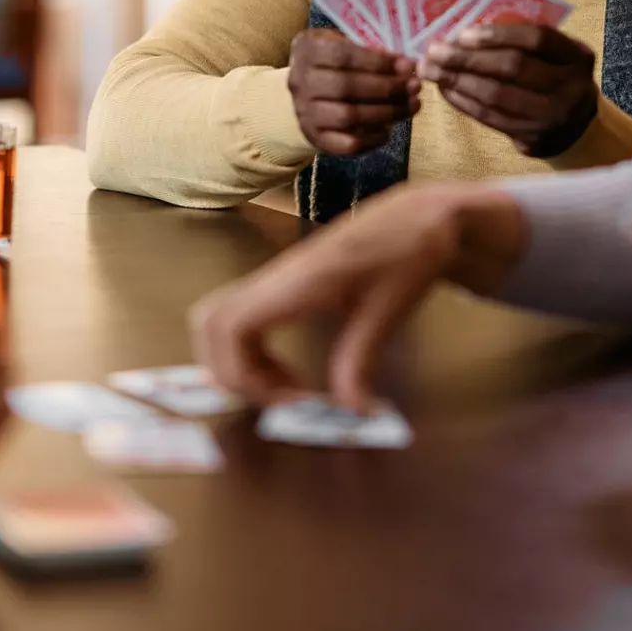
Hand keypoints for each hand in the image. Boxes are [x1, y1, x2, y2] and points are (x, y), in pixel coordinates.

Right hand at [190, 182, 527, 409]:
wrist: (421, 216)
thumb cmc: (408, 255)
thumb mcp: (388, 313)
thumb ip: (360, 361)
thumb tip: (350, 414)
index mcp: (296, 282)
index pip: (230, 326)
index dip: (243, 375)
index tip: (292, 401)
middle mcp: (276, 277)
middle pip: (210, 322)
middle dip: (230, 371)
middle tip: (279, 400)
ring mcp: (277, 276)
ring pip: (219, 317)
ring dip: (237, 361)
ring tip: (284, 388)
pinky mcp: (285, 281)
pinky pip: (242, 315)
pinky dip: (250, 349)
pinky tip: (289, 368)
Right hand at [287, 29, 420, 156]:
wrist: (307, 96)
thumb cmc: (334, 64)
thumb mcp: (344, 46)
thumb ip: (369, 51)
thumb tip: (403, 65)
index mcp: (307, 50)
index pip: (342, 55)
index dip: (378, 61)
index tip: (407, 64)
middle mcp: (300, 82)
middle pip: (346, 87)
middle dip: (387, 87)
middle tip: (414, 86)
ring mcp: (305, 112)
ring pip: (349, 116)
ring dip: (387, 112)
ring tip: (412, 105)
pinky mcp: (316, 138)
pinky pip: (347, 144)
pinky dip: (373, 138)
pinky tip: (390, 129)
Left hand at [417, 23, 598, 156]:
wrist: (574, 128)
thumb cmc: (553, 79)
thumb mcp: (552, 56)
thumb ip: (520, 42)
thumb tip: (463, 33)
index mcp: (576, 56)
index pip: (537, 39)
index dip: (497, 35)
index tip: (463, 33)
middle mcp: (570, 87)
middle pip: (513, 67)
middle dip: (468, 58)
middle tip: (434, 51)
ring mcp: (552, 116)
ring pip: (497, 95)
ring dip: (458, 80)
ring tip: (430, 70)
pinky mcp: (532, 137)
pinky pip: (490, 117)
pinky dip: (463, 102)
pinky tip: (445, 90)